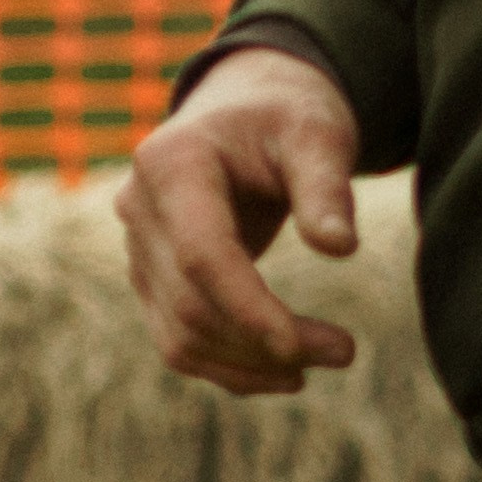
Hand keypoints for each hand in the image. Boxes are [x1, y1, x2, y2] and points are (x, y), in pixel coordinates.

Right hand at [117, 50, 363, 394]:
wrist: (245, 110)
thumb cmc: (287, 116)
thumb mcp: (318, 133)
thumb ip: (326, 186)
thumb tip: (340, 248)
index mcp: (171, 163)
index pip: (201, 255)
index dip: (246, 308)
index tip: (300, 347)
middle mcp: (138, 210)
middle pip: (191, 305)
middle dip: (263, 343)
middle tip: (345, 352)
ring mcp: (136, 250)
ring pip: (180, 336)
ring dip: (249, 365)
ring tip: (321, 363)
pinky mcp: (150, 280)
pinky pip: (180, 340)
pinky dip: (230, 365)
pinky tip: (284, 371)